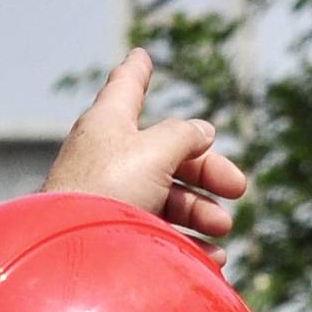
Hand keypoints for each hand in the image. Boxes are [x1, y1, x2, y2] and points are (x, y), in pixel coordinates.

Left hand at [47, 49, 250, 238]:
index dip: (138, 71)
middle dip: (205, 171)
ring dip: (200, 211)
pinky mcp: (116, 236)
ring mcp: (112, 198)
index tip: (141, 55)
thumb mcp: (154, 151)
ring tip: (221, 228)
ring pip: (167, 198)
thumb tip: (202, 131)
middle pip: (166, 153)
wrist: (74, 257)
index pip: (126, 86)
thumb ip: (183, 136)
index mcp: (109, 124)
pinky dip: (189, 242)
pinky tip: (211, 255)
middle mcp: (108, 157)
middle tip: (237, 187)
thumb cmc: (107, 192)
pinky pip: (159, 234)